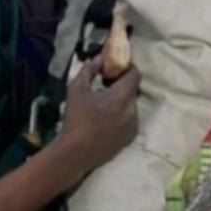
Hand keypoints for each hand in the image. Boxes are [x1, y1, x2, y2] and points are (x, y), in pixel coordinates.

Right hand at [59, 57, 140, 171]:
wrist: (76, 152)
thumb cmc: (76, 118)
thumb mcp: (76, 89)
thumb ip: (88, 70)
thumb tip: (97, 59)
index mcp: (122, 96)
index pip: (135, 74)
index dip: (128, 68)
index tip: (117, 67)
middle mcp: (132, 110)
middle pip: (133, 90)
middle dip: (123, 85)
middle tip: (107, 85)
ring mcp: (133, 126)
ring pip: (132, 106)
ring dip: (122, 101)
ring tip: (105, 104)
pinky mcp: (130, 138)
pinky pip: (130, 120)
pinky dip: (122, 116)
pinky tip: (107, 120)